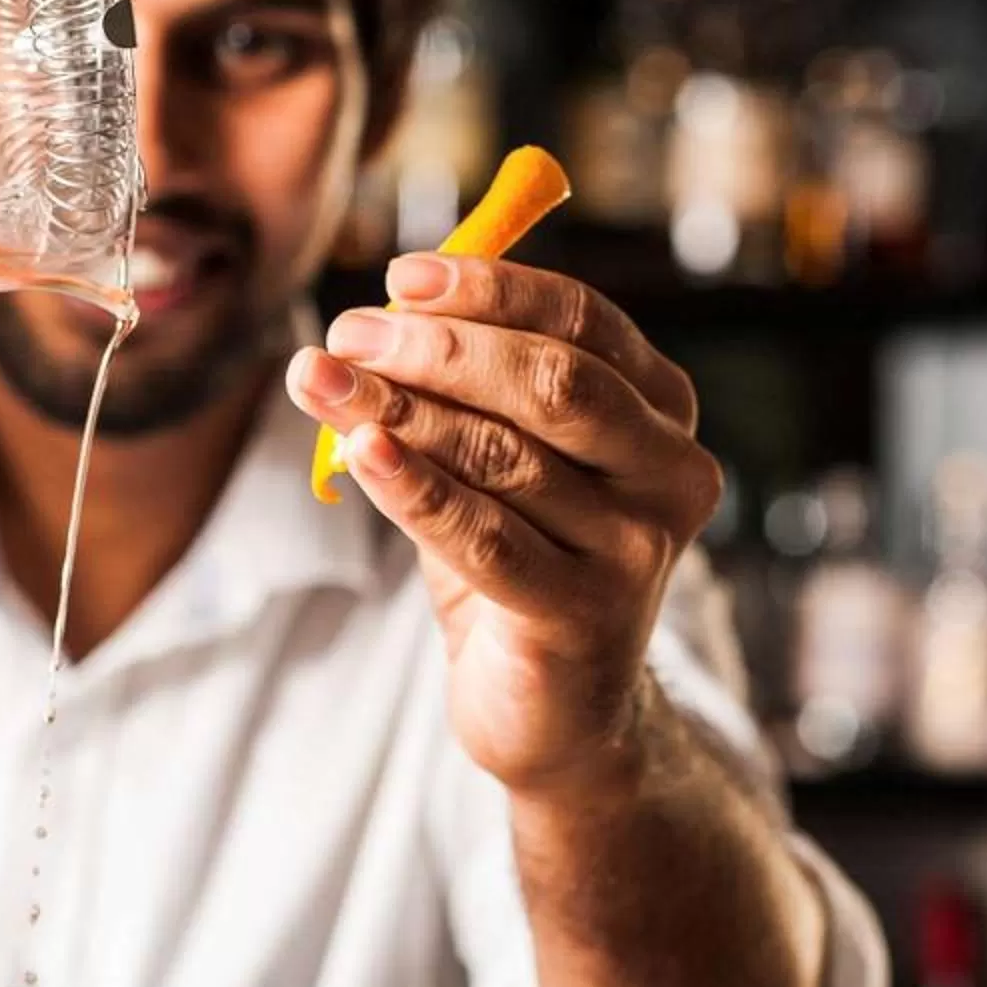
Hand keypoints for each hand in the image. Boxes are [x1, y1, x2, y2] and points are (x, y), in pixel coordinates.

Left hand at [286, 256, 724, 795]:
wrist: (558, 710)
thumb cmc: (526, 560)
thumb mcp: (511, 459)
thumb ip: (475, 384)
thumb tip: (385, 305)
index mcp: (663, 412)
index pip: (583, 322)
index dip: (489, 290)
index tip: (399, 276)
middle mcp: (669, 474)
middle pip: (553, 382)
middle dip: (439, 347)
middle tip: (347, 334)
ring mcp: (636, 551)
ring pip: (505, 456)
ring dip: (399, 407)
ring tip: (317, 378)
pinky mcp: (583, 617)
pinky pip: (483, 536)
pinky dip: (413, 487)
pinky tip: (357, 449)